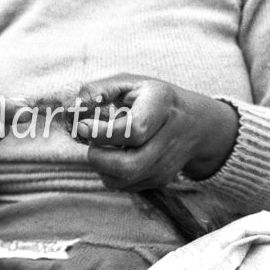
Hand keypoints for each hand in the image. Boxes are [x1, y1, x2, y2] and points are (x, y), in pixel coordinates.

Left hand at [75, 74, 237, 190]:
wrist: (197, 124)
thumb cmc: (153, 99)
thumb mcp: (130, 83)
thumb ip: (98, 90)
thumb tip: (72, 107)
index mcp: (162, 106)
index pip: (134, 130)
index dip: (102, 133)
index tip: (82, 126)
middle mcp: (169, 139)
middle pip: (129, 165)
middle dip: (98, 156)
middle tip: (90, 139)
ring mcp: (167, 163)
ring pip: (125, 180)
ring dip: (101, 166)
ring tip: (102, 146)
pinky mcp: (161, 179)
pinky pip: (126, 186)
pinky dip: (110, 174)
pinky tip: (114, 155)